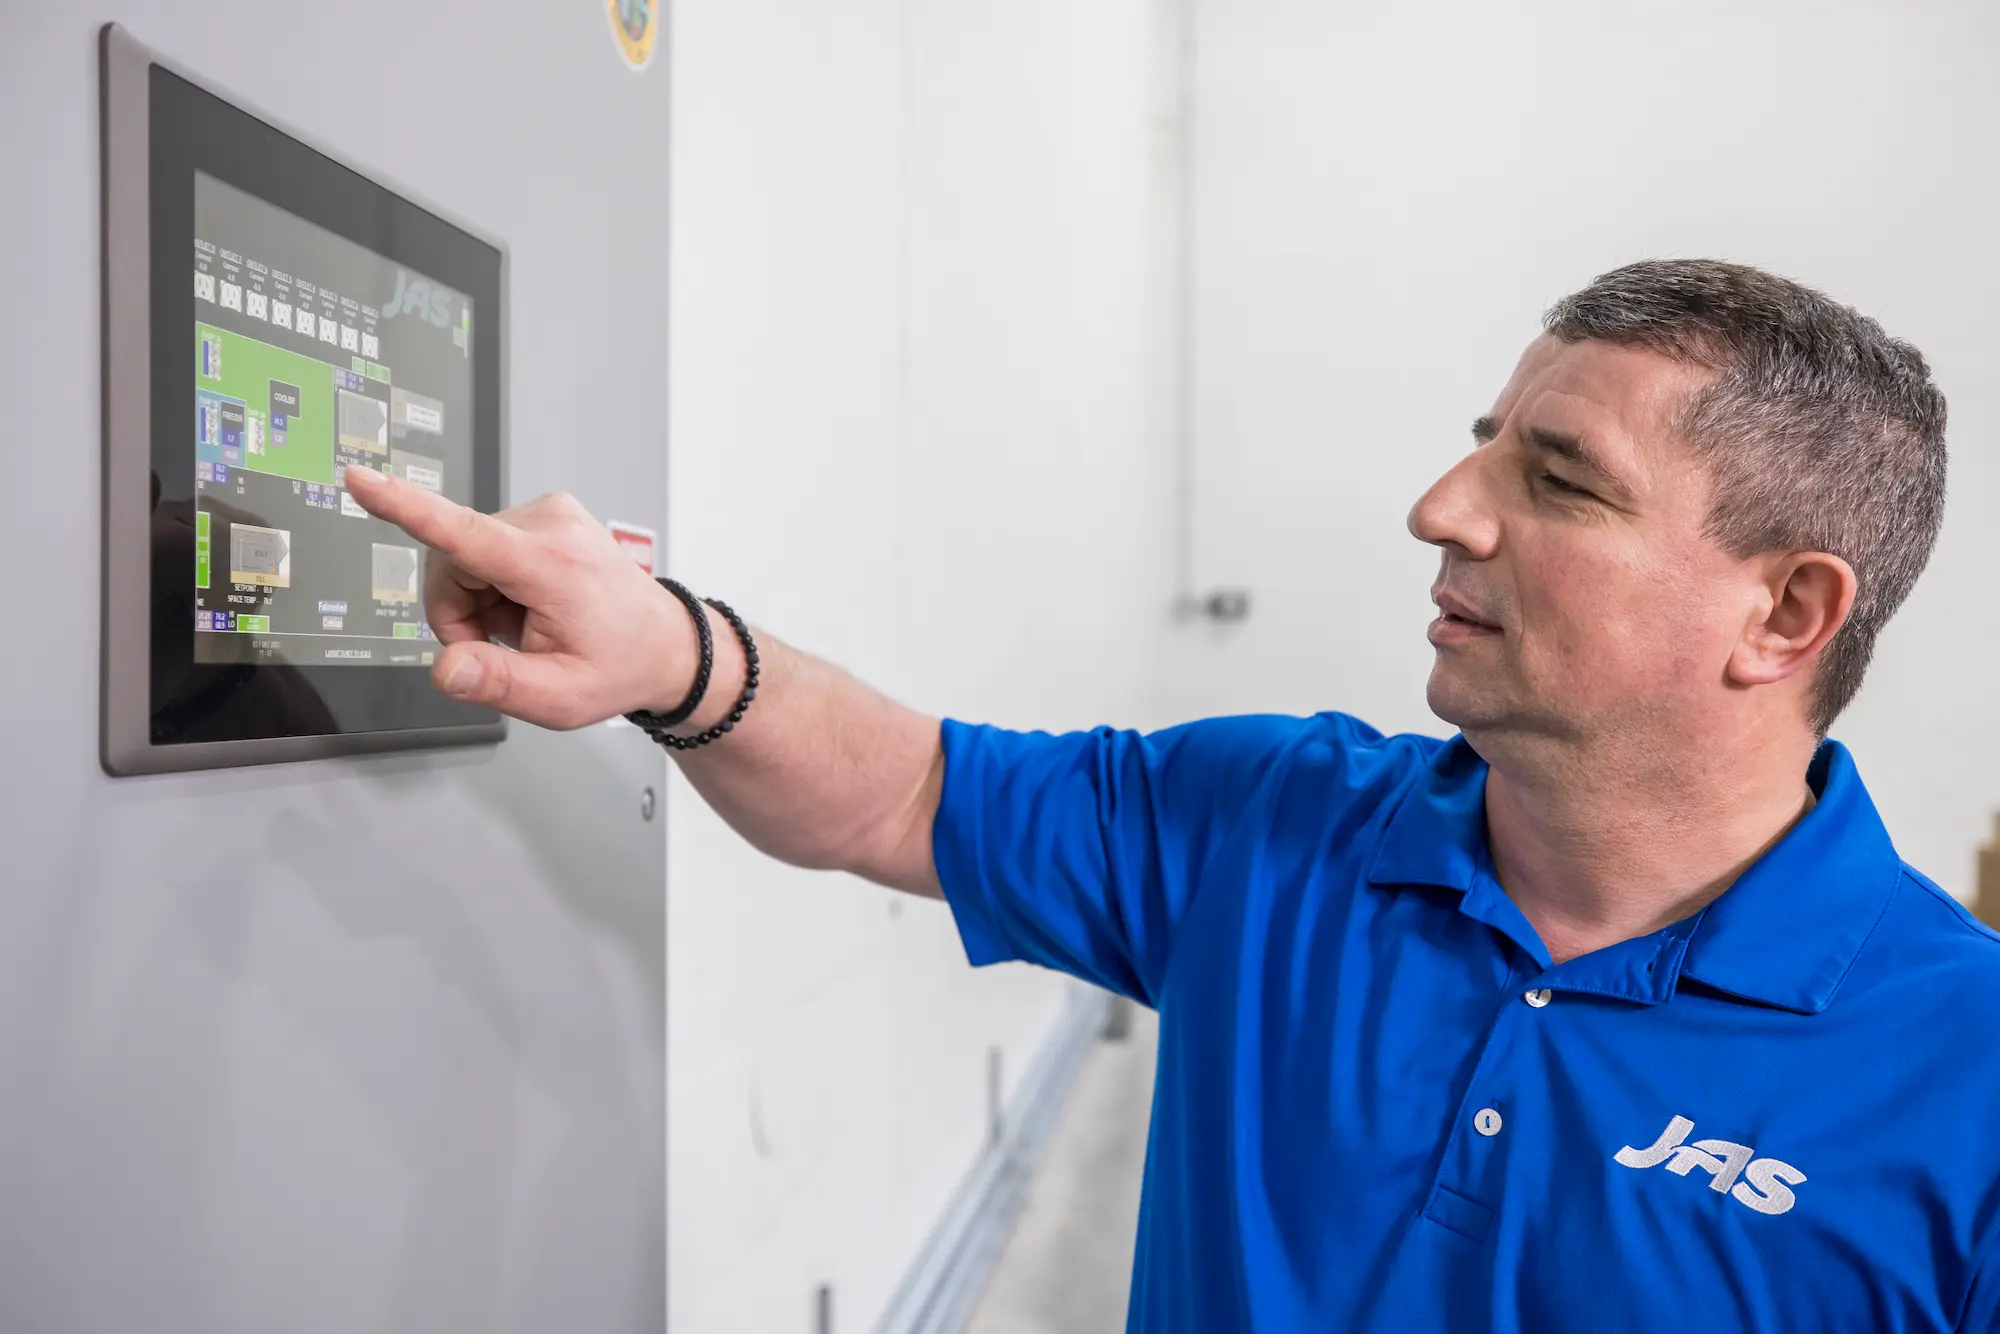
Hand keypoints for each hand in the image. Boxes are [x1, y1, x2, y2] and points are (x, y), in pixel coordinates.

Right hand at [344, 466, 687, 728]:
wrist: (664, 643)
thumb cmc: (617, 667)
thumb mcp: (559, 699)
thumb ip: (498, 685)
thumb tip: (446, 669)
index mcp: (551, 566)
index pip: (464, 534)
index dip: (405, 508)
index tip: (361, 480)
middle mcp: (549, 524)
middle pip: (449, 562)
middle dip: (459, 613)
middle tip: (504, 645)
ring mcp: (548, 511)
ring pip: (461, 555)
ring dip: (479, 600)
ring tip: (525, 625)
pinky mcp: (543, 512)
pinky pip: (483, 546)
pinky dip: (494, 583)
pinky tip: (530, 604)